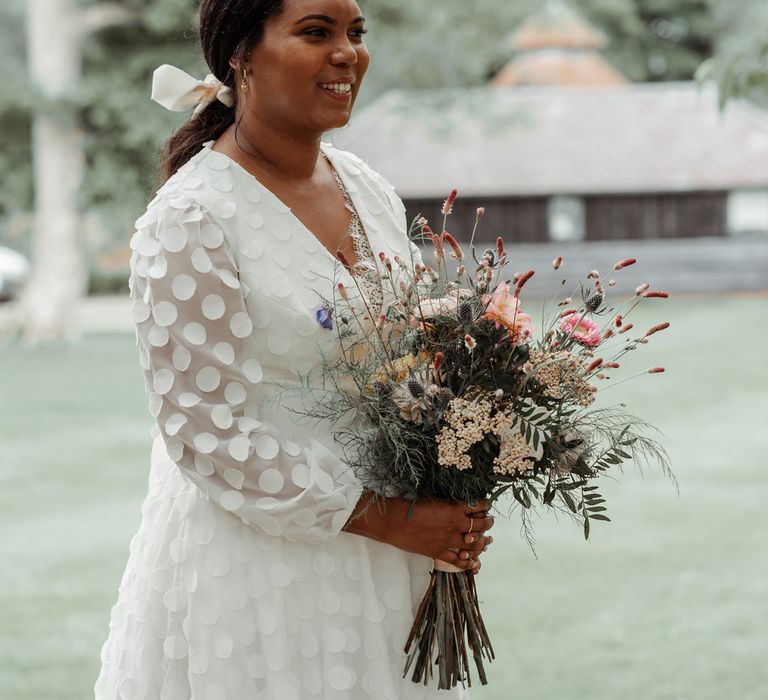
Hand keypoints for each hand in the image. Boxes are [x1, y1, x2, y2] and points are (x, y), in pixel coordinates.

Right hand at [344, 491, 494, 572]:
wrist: (392, 521)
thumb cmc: (407, 505)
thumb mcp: (431, 498)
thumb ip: (446, 503)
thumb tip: (457, 504)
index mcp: (452, 508)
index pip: (477, 506)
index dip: (484, 505)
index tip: (486, 505)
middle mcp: (454, 524)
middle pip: (480, 525)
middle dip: (487, 522)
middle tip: (489, 520)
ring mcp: (447, 540)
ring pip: (473, 544)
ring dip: (482, 541)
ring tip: (485, 539)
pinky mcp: (439, 552)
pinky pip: (458, 560)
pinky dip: (468, 562)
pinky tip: (474, 561)